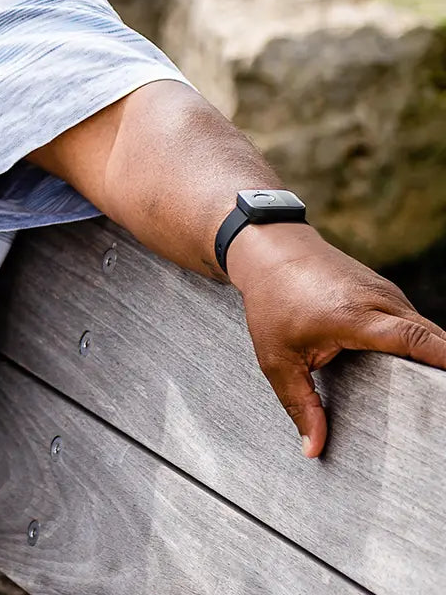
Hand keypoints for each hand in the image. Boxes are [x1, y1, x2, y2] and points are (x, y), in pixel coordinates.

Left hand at [227, 224, 445, 458]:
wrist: (270, 249)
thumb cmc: (271, 302)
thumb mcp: (275, 357)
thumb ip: (299, 404)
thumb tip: (313, 449)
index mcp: (354, 317)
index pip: (414, 338)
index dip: (443, 360)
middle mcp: (379, 301)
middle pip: (432, 339)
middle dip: (443, 371)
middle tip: (437, 411)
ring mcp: (387, 293)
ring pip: (426, 332)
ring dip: (436, 361)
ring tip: (431, 399)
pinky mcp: (387, 293)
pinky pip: (415, 323)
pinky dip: (423, 346)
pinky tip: (419, 375)